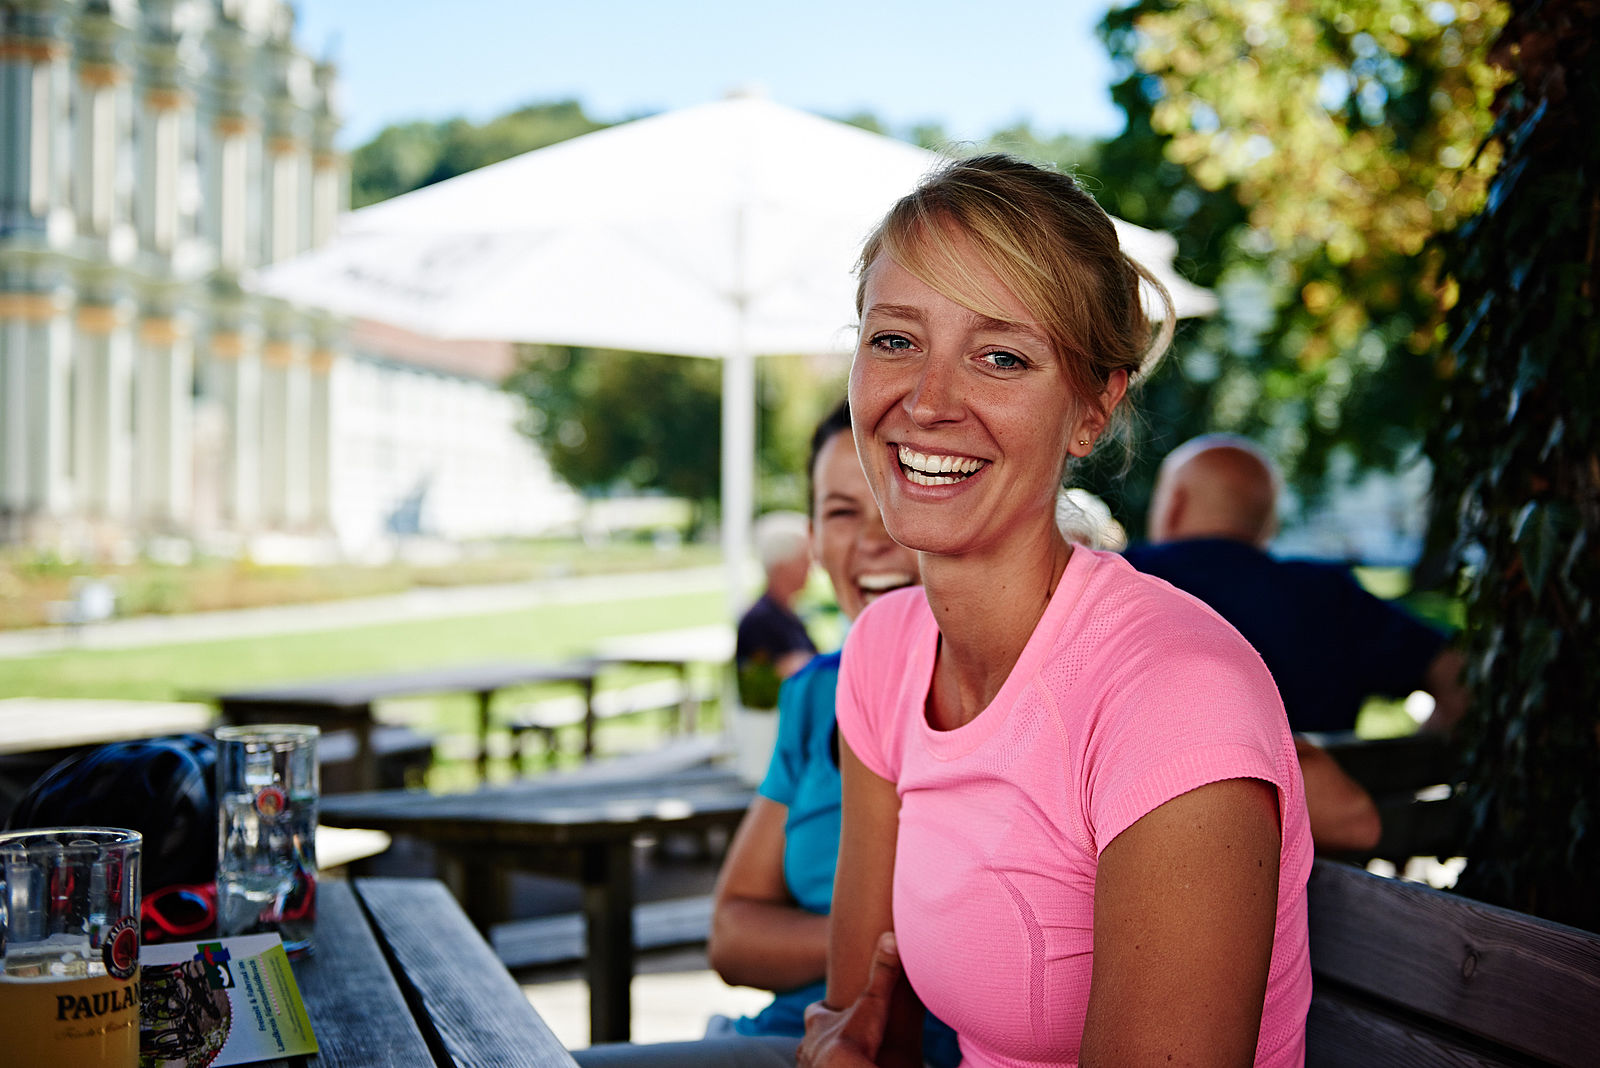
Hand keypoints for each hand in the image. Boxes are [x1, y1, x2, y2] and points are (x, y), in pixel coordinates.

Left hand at [798, 932, 903, 1066]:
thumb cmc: (853, 1042)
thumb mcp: (872, 1003)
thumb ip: (882, 973)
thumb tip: (890, 936)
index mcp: (818, 1023)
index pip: (815, 1012)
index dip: (824, 1010)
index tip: (832, 1008)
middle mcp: (808, 1046)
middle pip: (813, 1038)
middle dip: (825, 1038)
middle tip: (842, 1039)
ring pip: (814, 1061)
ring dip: (826, 1060)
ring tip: (843, 1061)